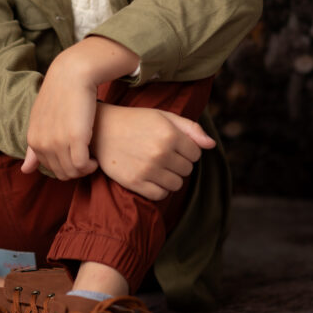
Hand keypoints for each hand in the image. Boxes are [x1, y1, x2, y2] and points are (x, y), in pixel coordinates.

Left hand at [21, 49, 98, 179]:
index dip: (64, 166)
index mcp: (33, 139)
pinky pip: (83, 165)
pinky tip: (95, 157)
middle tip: (85, 158)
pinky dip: (90, 166)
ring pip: (73, 171)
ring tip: (91, 158)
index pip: (49, 168)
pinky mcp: (76, 138)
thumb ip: (33, 148)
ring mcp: (58, 141)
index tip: (74, 156)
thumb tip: (25, 171)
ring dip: (84, 169)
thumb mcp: (40, 121)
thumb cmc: (59, 96)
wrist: (71, 74)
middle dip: (74, 170)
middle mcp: (43, 143)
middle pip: (61, 173)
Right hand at [91, 103, 215, 199]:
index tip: (174, 145)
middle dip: (179, 163)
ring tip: (157, 165)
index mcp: (170, 134)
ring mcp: (147, 169)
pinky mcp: (135, 182)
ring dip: (170, 177)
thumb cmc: (135, 121)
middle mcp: (160, 153)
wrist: (101, 129)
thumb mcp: (163, 116)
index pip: (196, 154)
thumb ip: (190, 128)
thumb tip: (211, 145)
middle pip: (187, 170)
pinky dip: (159, 189)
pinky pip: (160, 195)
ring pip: (176, 185)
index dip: (187, 150)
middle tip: (162, 154)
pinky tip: (151, 177)